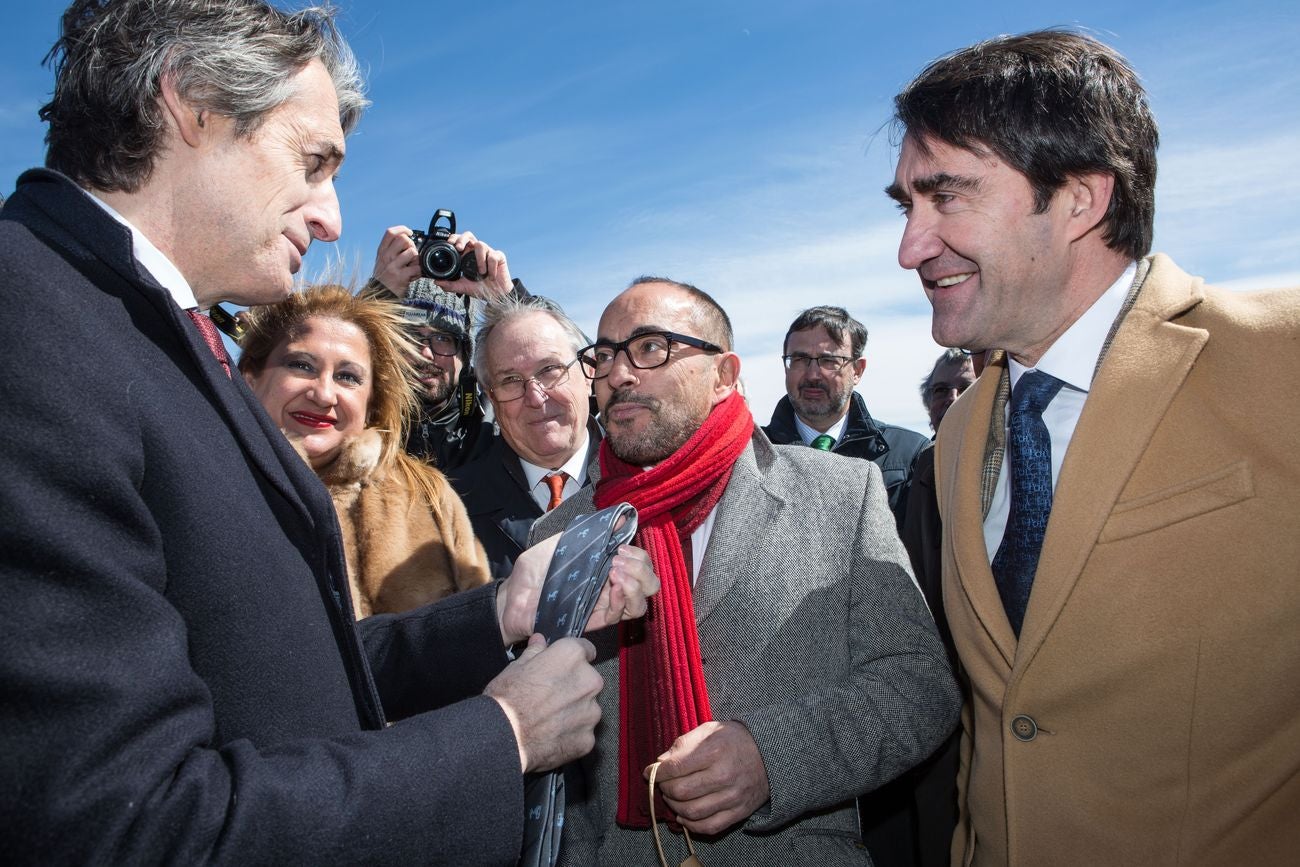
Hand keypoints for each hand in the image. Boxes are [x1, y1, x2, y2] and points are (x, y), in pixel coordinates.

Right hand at [370, 225, 420, 294]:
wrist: (379, 295)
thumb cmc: (384, 277)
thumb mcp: (382, 260)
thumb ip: (391, 250)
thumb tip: (407, 239)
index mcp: (382, 251)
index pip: (390, 232)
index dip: (402, 229)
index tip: (409, 232)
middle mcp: (386, 257)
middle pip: (403, 239)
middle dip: (412, 244)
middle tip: (412, 253)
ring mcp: (393, 266)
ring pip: (412, 252)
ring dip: (417, 259)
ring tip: (413, 265)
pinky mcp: (401, 276)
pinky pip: (417, 268)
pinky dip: (419, 271)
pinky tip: (415, 274)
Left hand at [437, 231, 512, 299]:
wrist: (496, 296)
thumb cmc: (480, 288)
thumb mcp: (463, 287)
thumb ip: (450, 285)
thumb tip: (437, 282)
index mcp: (466, 255)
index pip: (459, 241)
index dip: (454, 239)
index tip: (449, 244)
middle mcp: (476, 252)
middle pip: (468, 235)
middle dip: (462, 239)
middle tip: (459, 248)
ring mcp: (488, 252)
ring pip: (481, 245)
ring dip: (479, 259)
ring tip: (481, 273)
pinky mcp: (499, 256)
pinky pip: (493, 256)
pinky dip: (491, 268)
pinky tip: (491, 276)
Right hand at [484, 634, 602, 772]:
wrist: (502, 737)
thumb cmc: (506, 700)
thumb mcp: (515, 667)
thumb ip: (535, 652)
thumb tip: (540, 642)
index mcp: (572, 657)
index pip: (585, 649)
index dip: (573, 658)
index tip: (565, 666)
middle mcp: (589, 681)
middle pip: (588, 680)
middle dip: (574, 686)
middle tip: (550, 696)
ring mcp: (591, 711)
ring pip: (587, 707)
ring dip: (574, 710)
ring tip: (549, 718)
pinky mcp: (588, 737)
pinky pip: (583, 731)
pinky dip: (572, 733)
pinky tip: (552, 734)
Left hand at [497, 531, 657, 645]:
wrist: (512, 597)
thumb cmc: (533, 570)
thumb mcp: (561, 542)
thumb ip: (591, 531)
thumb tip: (621, 518)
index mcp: (605, 566)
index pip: (640, 563)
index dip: (640, 556)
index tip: (622, 547)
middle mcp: (609, 586)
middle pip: (648, 584)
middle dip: (643, 570)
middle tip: (619, 560)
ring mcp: (603, 605)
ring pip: (639, 604)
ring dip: (636, 586)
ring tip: (617, 574)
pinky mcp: (593, 622)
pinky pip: (618, 616)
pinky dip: (622, 601)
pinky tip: (613, 588)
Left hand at [650, 720, 770, 834]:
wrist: (771, 754)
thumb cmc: (735, 739)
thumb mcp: (710, 730)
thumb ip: (683, 744)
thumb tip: (661, 763)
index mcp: (714, 751)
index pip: (675, 768)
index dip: (656, 772)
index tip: (649, 772)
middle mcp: (723, 776)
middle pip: (680, 791)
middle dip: (664, 789)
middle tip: (663, 783)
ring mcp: (732, 797)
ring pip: (691, 811)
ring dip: (674, 806)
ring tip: (672, 797)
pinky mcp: (739, 812)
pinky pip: (709, 827)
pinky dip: (691, 824)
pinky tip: (684, 814)